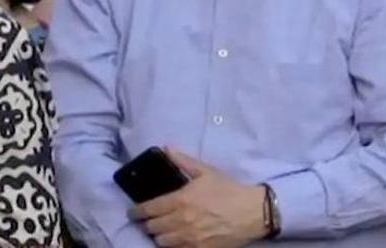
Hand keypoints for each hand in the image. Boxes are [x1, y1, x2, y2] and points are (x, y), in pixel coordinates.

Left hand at [132, 150, 266, 247]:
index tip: (132, 212)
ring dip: (158, 237)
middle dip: (147, 224)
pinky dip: (173, 247)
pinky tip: (175, 241)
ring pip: (163, 242)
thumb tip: (166, 149)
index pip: (148, 209)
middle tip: (147, 221)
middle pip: (152, 228)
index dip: (136, 212)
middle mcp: (181, 221)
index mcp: (179, 200)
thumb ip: (182, 160)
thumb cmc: (228, 189)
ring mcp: (191, 238)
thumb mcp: (205, 171)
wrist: (253, 212)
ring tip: (160, 232)